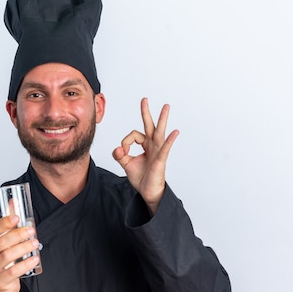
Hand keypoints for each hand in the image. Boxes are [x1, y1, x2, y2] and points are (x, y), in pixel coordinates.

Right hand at [0, 215, 39, 291]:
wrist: (0, 287)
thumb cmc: (2, 262)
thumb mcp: (2, 243)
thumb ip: (7, 224)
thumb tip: (13, 202)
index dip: (4, 223)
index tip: (17, 217)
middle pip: (0, 243)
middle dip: (18, 234)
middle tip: (31, 230)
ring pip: (7, 256)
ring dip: (23, 247)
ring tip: (35, 243)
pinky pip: (13, 271)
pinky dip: (25, 264)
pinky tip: (35, 258)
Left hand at [112, 97, 178, 214]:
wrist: (148, 192)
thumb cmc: (141, 177)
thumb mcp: (126, 164)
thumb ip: (119, 155)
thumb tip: (117, 148)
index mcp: (145, 145)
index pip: (133, 136)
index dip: (125, 142)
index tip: (121, 153)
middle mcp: (152, 146)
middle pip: (149, 126)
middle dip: (146, 112)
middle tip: (144, 99)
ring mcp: (158, 151)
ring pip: (159, 132)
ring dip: (162, 119)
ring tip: (166, 106)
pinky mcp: (161, 159)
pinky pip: (165, 148)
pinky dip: (169, 140)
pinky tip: (175, 132)